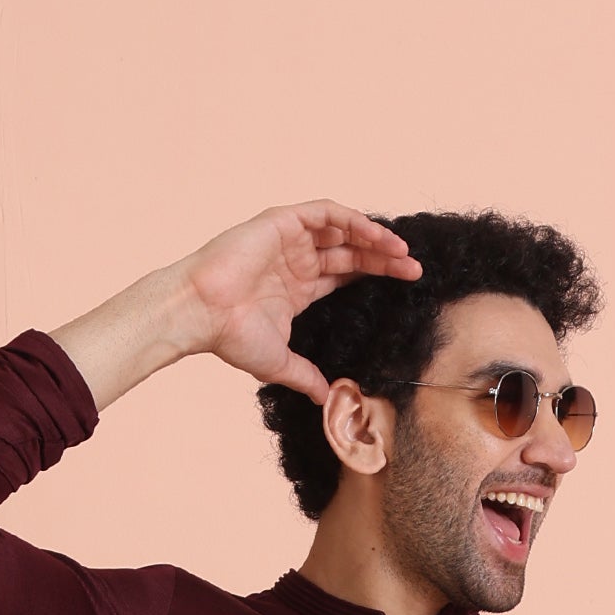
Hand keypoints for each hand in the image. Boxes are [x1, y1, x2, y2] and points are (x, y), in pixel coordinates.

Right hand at [173, 203, 420, 400]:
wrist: (201, 313)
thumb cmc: (229, 337)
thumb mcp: (279, 363)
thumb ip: (306, 377)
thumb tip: (328, 401)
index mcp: (297, 288)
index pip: (345, 274)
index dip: (374, 275)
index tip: (405, 285)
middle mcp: (296, 260)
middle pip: (350, 252)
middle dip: (383, 259)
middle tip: (414, 270)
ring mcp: (288, 239)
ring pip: (341, 229)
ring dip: (373, 237)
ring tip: (401, 253)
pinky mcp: (281, 222)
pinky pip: (324, 213)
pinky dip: (351, 219)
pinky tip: (375, 234)